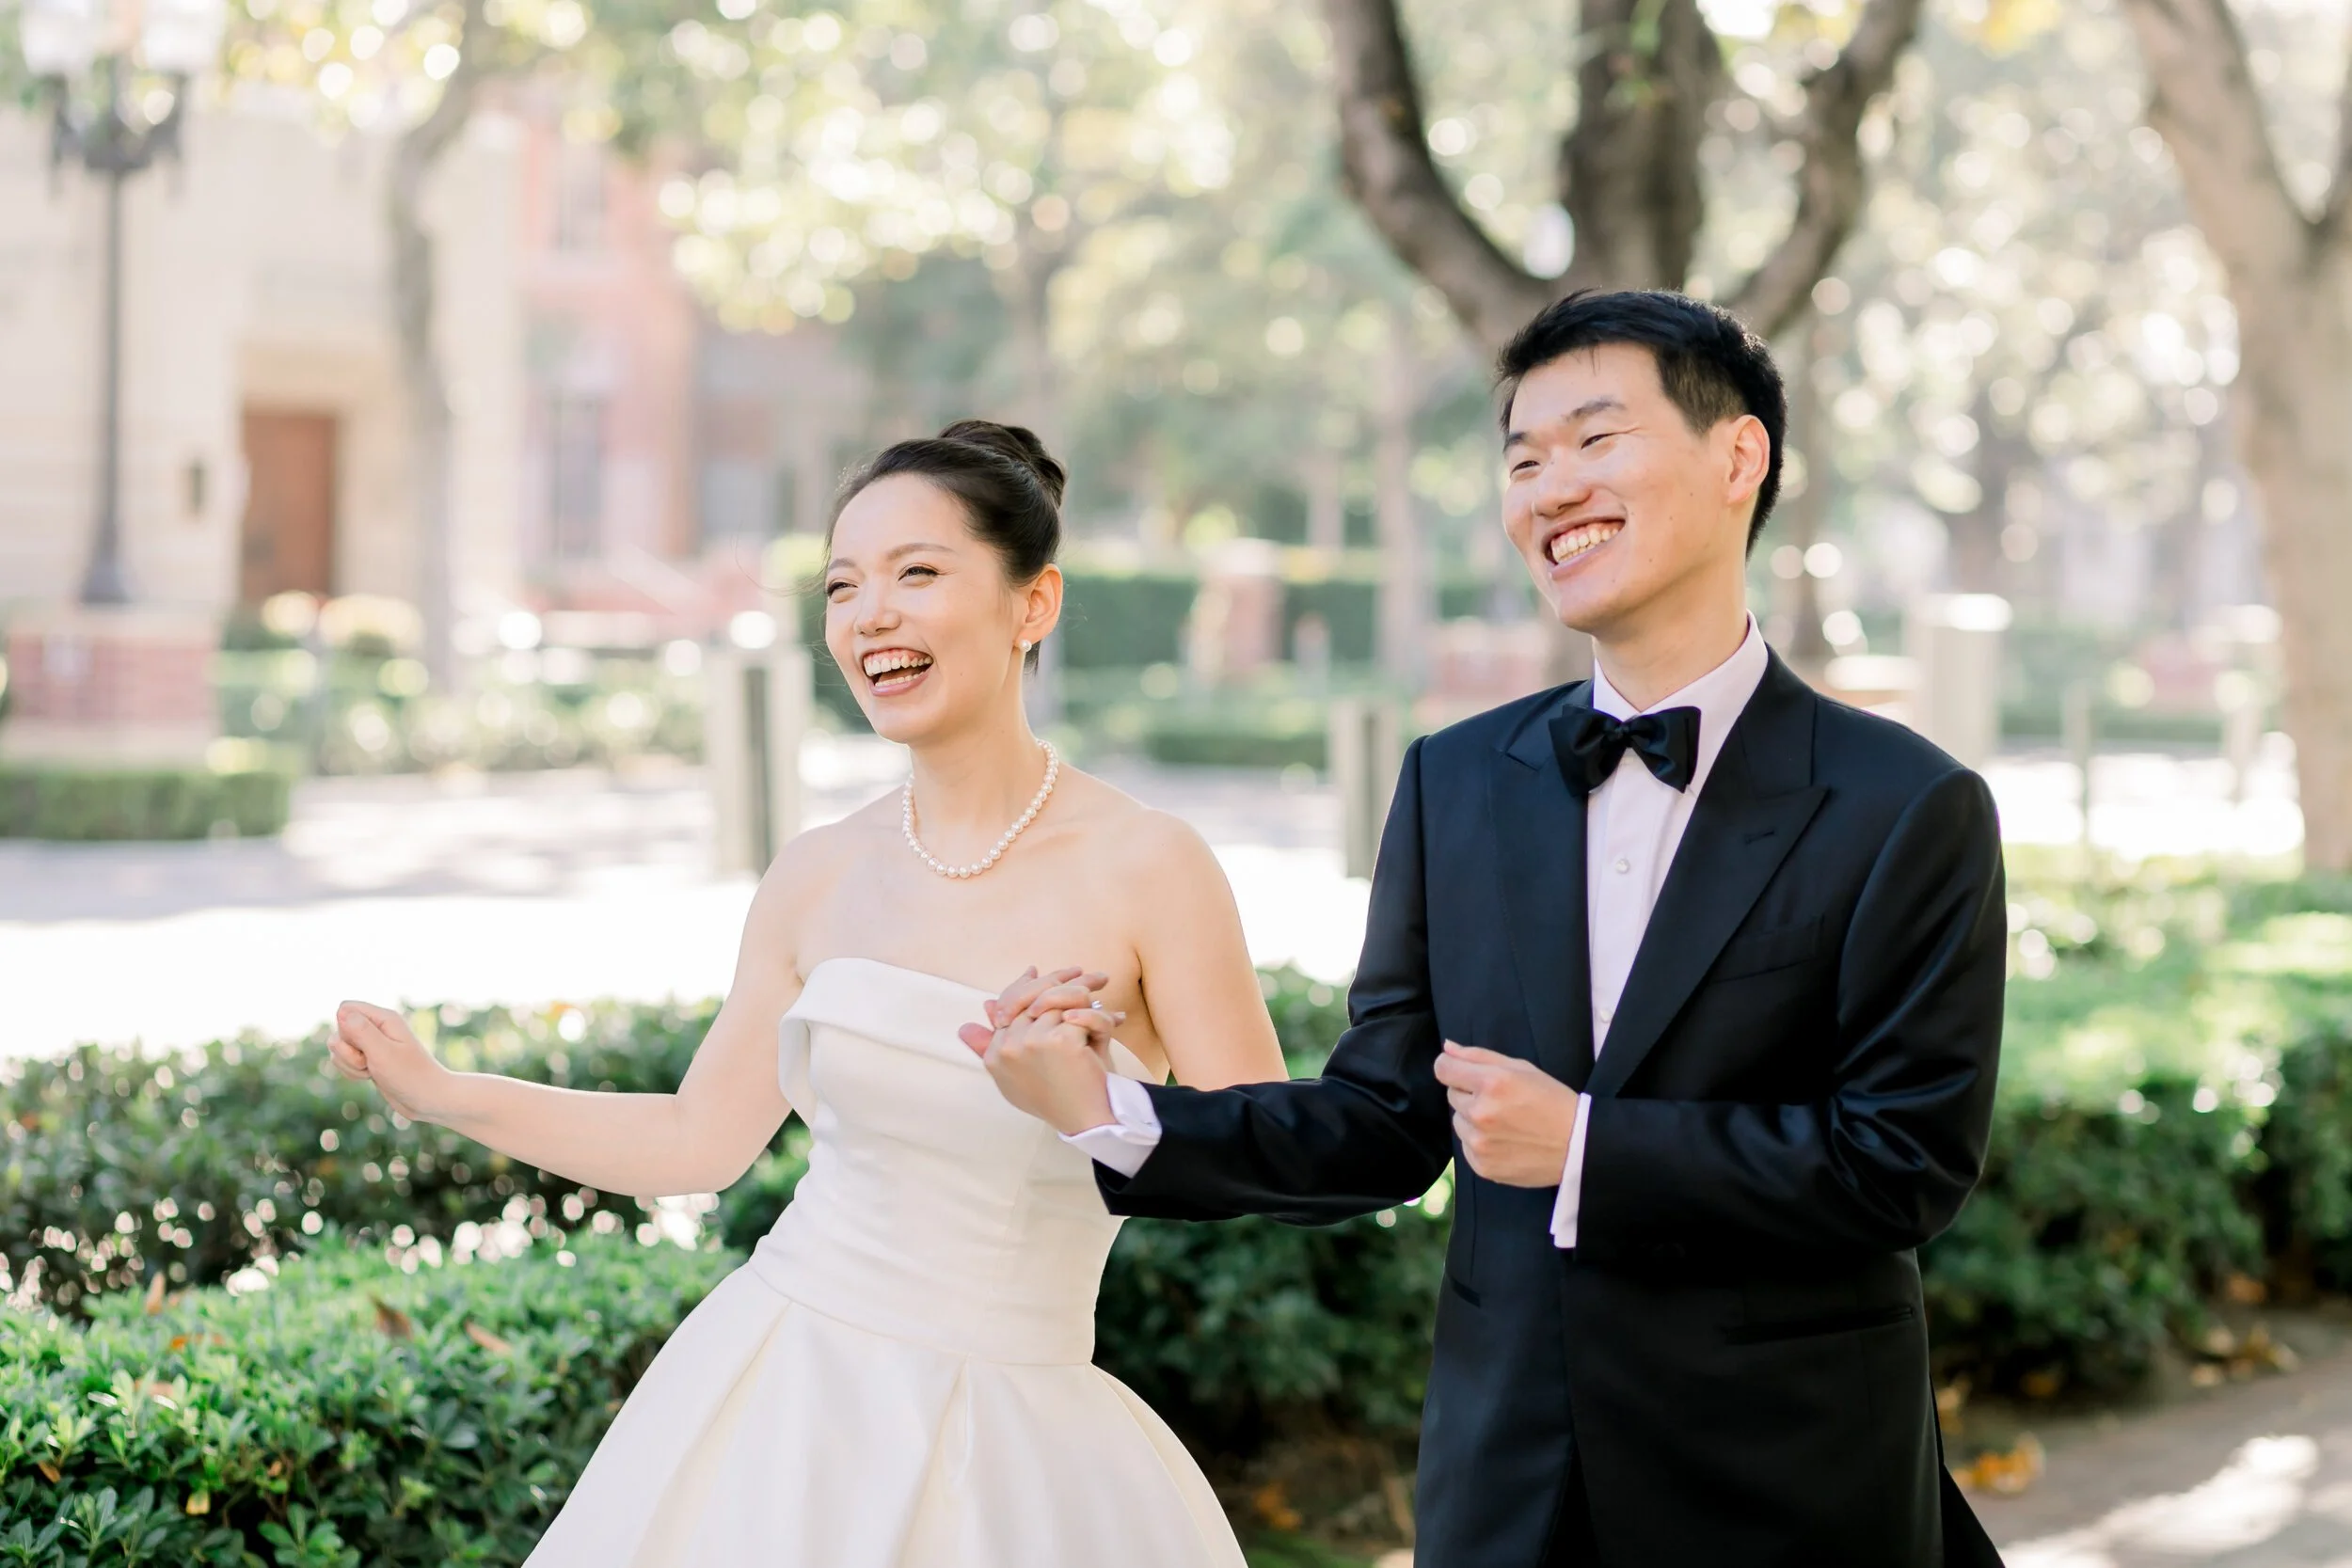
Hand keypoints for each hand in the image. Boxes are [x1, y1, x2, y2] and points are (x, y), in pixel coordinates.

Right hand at [330, 1001, 454, 1124]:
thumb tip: (341, 1011)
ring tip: (373, 1070)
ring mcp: (372, 1043)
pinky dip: (353, 1072)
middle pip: (339, 1030)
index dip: (344, 1029)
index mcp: (384, 1018)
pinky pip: (345, 1061)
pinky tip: (370, 1076)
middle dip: (348, 1052)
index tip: (363, 1046)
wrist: (428, 1098)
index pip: (345, 1008)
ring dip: (350, 1064)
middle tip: (371, 1062)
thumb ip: (362, 1031)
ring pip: (339, 1048)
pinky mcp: (369, 1058)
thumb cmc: (410, 1075)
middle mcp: (377, 1027)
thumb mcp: (383, 1053)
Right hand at [956, 968, 1124, 1135]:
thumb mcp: (1020, 1076)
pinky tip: (1115, 1019)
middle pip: (1030, 997)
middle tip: (1076, 970)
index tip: (1035, 973)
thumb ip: (996, 1046)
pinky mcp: (1058, 1041)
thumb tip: (976, 1013)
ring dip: (1082, 991)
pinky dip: (1100, 1016)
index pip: (1004, 1007)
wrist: (1086, 1121)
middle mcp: (1007, 1049)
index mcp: (995, 1056)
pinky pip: (1080, 1013)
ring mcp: (1031, 1043)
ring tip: (1099, 984)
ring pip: (1056, 1001)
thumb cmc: (1058, 1098)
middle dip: (1055, 979)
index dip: (1021, 988)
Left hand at [1433, 1041, 1579, 1186]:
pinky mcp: (1481, 1165)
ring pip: (1458, 1121)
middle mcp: (1480, 1113)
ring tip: (1504, 1123)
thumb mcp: (1522, 1068)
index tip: (1462, 1072)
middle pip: (1452, 1095)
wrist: (1577, 1146)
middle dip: (1469, 1094)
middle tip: (1499, 1100)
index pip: (1443, 1068)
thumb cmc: (1552, 1101)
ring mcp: (1479, 1142)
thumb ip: (1479, 1056)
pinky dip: (1479, 1142)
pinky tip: (1504, 1141)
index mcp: (1491, 1083)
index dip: (1451, 1067)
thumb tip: (1447, 1048)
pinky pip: (1466, 1146)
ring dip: (1473, 1119)